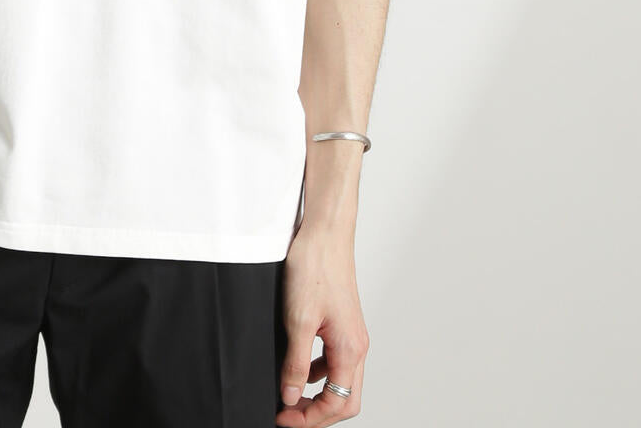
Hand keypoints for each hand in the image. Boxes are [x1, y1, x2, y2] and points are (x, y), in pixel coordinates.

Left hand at [276, 225, 368, 424]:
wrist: (324, 231)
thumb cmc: (315, 267)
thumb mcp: (298, 319)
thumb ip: (295, 362)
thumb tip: (291, 396)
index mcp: (350, 349)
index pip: (338, 404)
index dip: (309, 419)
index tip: (283, 419)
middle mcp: (356, 345)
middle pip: (345, 399)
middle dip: (317, 413)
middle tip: (288, 415)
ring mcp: (350, 334)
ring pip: (340, 381)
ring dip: (317, 394)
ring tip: (289, 396)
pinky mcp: (341, 322)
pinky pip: (333, 360)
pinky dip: (317, 372)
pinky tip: (297, 366)